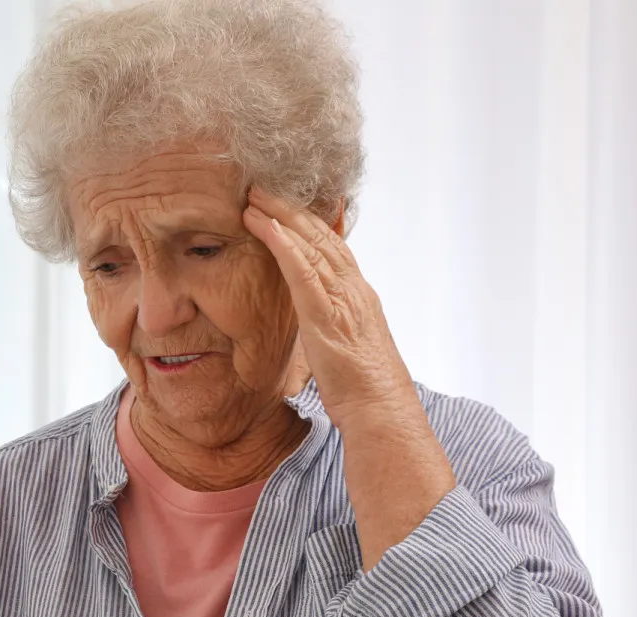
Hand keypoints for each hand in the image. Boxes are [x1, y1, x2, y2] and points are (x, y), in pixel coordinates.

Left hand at [243, 189, 413, 420]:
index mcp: (358, 296)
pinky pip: (304, 274)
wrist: (382, 409)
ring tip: (255, 198)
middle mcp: (354, 290)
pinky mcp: (327, 317)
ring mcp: (343, 301)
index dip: (309, 222)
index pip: (333, 247)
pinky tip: (267, 228)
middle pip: (321, 237)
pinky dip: (286, 248)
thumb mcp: (346, 347)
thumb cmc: (363, 387)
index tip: (286, 203)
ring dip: (282, 219)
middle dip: (291, 209)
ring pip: (312, 247)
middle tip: (262, 187)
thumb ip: (333, 325)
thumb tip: (318, 323)